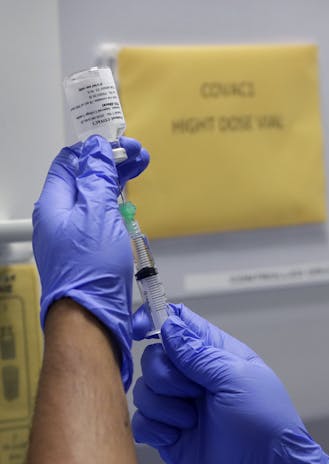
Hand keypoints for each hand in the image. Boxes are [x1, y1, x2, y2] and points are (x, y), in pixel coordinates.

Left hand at [32, 135, 149, 388]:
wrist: (92, 317)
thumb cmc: (91, 270)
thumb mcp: (98, 213)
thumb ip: (97, 178)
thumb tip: (96, 150)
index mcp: (54, 205)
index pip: (70, 162)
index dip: (96, 149)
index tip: (123, 146)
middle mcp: (60, 219)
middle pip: (84, 180)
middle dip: (112, 166)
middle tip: (139, 158)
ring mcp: (73, 237)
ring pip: (95, 200)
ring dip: (117, 186)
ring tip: (137, 180)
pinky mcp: (88, 253)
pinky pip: (101, 222)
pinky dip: (116, 211)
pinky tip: (129, 213)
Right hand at [132, 304, 328, 463]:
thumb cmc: (267, 424)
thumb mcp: (237, 379)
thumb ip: (199, 353)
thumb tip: (170, 326)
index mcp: (217, 355)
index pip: (181, 324)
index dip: (157, 319)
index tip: (141, 327)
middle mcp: (197, 377)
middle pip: (154, 358)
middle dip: (166, 377)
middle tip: (191, 393)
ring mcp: (182, 405)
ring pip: (145, 390)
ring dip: (164, 406)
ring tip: (192, 420)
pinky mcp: (170, 433)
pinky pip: (142, 421)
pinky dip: (155, 429)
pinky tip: (178, 435)